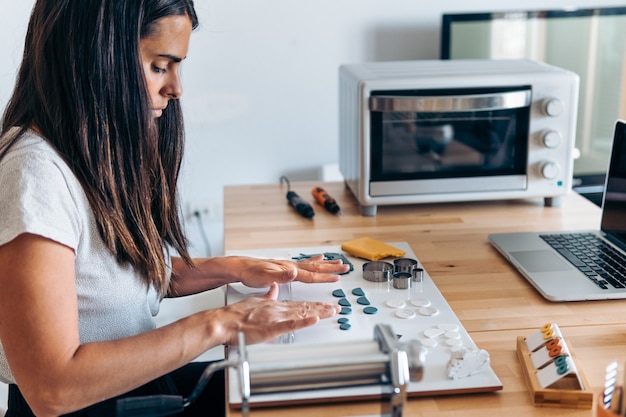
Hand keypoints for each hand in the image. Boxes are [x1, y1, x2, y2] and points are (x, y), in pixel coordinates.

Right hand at [215, 283, 340, 344]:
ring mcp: (276, 317)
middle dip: (322, 308)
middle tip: (337, 308)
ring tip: (332, 311)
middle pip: (304, 308)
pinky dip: (304, 322)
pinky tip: (315, 319)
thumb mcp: (255, 302)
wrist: (224, 322)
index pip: (298, 304)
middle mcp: (278, 309)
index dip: (313, 305)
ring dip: (318, 312)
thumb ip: (267, 296)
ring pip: (302, 314)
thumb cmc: (236, 316)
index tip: (325, 305)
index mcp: (274, 305)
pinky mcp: (272, 327)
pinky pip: (291, 324)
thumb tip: (274, 288)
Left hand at [238, 254, 348, 287]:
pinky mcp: (284, 267)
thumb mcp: (265, 277)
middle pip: (316, 266)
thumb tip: (294, 272)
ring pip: (312, 264)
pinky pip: (304, 263)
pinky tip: (317, 258)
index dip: (325, 277)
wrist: (241, 267)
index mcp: (289, 270)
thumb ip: (281, 276)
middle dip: (331, 268)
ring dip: (325, 264)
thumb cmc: (251, 273)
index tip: (338, 277)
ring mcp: (288, 265)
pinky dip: (313, 261)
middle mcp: (291, 266)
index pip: (311, 274)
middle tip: (345, 266)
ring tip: (336, 261)